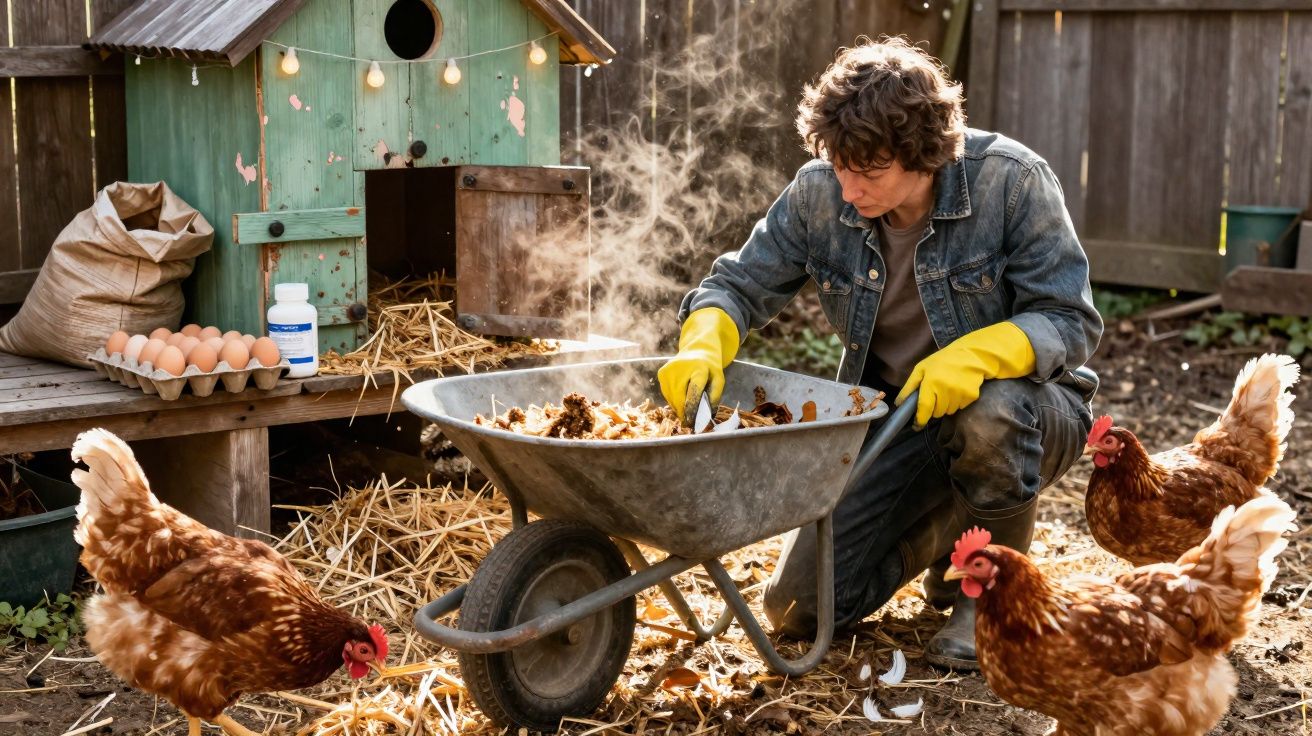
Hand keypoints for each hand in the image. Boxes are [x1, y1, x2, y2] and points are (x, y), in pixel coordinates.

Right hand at [658, 308, 739, 419]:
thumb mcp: (719, 379)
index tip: (692, 423)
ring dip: (679, 408)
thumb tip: (708, 416)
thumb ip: (715, 397)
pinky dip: (674, 401)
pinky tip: (681, 397)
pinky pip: (667, 395)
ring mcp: (668, 370)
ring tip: (687, 410)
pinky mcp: (661, 373)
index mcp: (699, 368)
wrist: (697, 350)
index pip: (694, 392)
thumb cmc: (709, 368)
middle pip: (680, 398)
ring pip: (672, 399)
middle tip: (690, 425)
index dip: (692, 409)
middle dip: (685, 413)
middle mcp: (680, 368)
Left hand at [895, 321, 1035, 427]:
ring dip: (946, 405)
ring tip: (948, 389)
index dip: (920, 420)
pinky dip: (957, 402)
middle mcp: (946, 390)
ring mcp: (960, 394)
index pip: (924, 408)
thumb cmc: (943, 361)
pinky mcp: (972, 396)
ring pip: (948, 412)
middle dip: (934, 407)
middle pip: (936, 413)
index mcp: (931, 382)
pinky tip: (958, 389)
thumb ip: (909, 387)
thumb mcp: (921, 368)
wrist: (972, 355)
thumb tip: (898, 404)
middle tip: (936, 394)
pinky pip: (960, 407)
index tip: (916, 425)